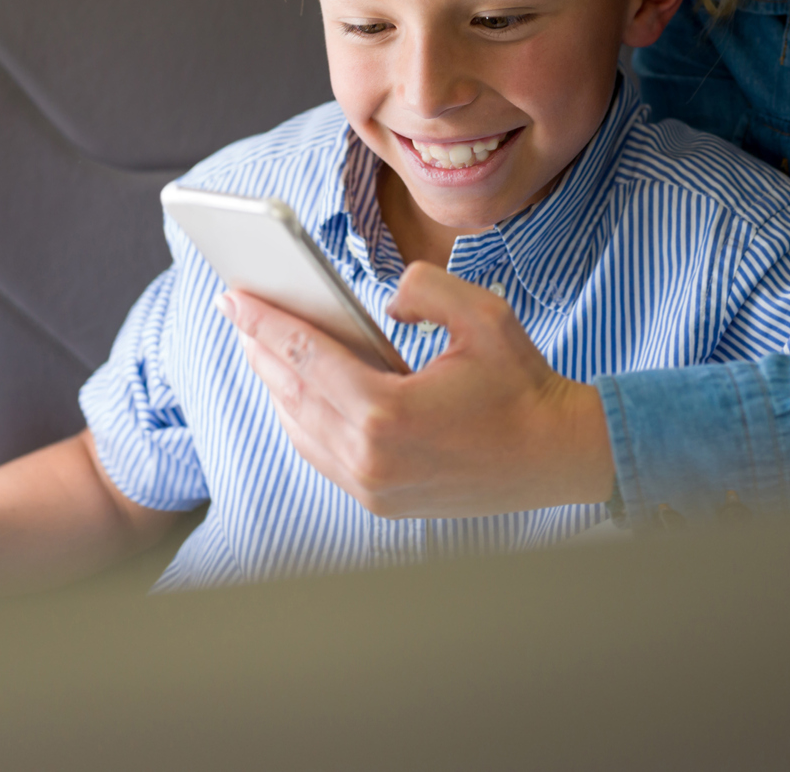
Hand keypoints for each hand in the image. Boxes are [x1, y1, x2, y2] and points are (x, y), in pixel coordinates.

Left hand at [223, 262, 615, 516]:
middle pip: (291, 393)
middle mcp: (369, 458)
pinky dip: (301, 418)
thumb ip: (423, 287)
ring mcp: (371, 487)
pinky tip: (297, 389)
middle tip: (236, 310)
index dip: (264, 321)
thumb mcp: (482, 313)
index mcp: (387, 412)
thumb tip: (383, 303)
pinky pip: (321, 454)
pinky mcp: (379, 501)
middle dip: (259, 347)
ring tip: (261, 345)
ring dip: (275, 384)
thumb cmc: (522, 384)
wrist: (556, 456)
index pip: (306, 356)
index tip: (233, 295)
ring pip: (300, 428)